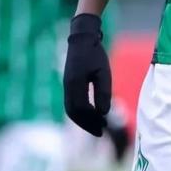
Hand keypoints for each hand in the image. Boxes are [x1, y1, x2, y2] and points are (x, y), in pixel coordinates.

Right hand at [63, 13, 111, 136]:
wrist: (82, 37)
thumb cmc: (95, 53)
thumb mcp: (103, 72)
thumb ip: (103, 92)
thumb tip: (103, 113)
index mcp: (75, 84)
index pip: (82, 109)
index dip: (92, 120)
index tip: (104, 127)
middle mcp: (67, 87)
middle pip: (74, 113)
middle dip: (86, 124)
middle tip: (100, 132)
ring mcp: (66, 85)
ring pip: (70, 109)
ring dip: (82, 120)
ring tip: (96, 126)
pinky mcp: (68, 83)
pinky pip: (71, 103)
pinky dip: (79, 112)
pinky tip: (90, 114)